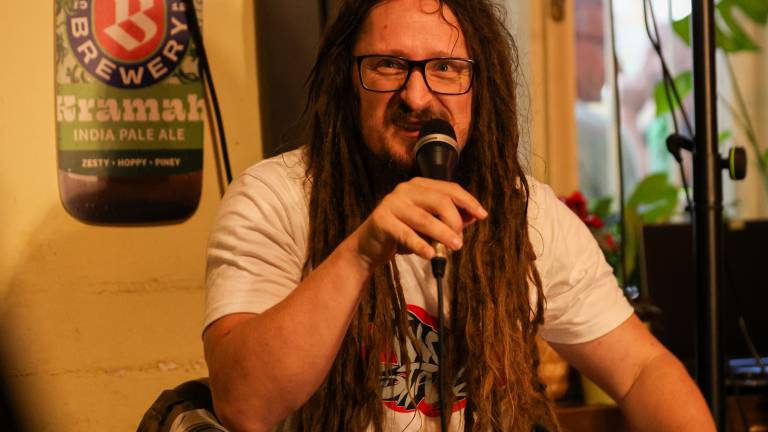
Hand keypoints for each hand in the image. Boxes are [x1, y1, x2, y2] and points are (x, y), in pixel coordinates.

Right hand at [344, 177, 487, 271]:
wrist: (369, 246)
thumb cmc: (402, 234)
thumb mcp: (428, 225)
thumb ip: (449, 218)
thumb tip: (474, 216)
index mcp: (419, 185)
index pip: (449, 189)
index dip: (468, 201)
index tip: (482, 215)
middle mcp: (405, 190)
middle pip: (440, 201)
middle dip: (455, 222)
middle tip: (459, 241)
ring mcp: (392, 203)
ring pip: (425, 219)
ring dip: (442, 234)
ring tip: (454, 247)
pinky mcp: (381, 220)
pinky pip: (406, 234)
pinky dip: (421, 246)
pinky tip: (431, 255)